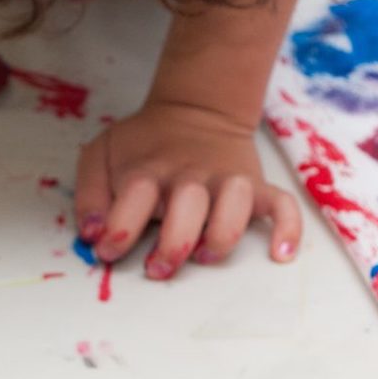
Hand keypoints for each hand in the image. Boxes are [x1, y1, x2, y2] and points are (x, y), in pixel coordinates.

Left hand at [74, 99, 301, 277]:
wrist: (195, 110)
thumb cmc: (143, 145)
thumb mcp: (102, 155)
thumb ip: (90, 194)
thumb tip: (93, 235)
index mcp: (149, 170)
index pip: (134, 197)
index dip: (119, 230)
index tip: (108, 251)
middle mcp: (190, 176)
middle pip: (188, 207)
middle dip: (173, 245)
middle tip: (158, 269)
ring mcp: (226, 180)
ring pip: (235, 205)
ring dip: (221, 237)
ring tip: (204, 256)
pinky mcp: (255, 186)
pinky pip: (282, 204)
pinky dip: (287, 228)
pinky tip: (281, 253)